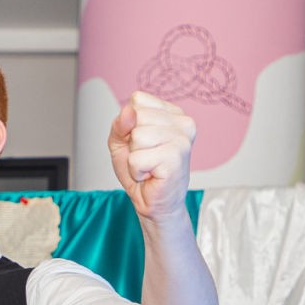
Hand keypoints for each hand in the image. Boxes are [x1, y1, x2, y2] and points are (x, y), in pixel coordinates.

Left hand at [107, 92, 195, 222]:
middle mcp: (184, 122)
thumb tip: (129, 111)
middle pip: (137, 116)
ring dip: (134, 158)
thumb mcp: (122, 141)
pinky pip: (137, 158)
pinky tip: (150, 175)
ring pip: (137, 136)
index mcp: (174, 113)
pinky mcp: (175, 158)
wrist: (154, 204)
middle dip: (132, 142)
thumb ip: (120, 123)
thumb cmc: (142, 172)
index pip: (138, 100)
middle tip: (146, 157)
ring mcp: (182, 140)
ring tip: (148, 166)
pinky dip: (136, 171)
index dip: (130, 124)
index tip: (141, 143)